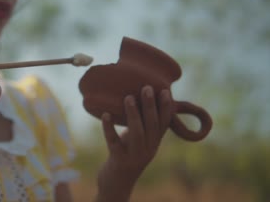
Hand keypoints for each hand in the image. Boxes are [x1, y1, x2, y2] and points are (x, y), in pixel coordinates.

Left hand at [96, 86, 172, 200]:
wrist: (117, 184)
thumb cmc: (126, 155)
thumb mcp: (138, 140)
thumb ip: (141, 124)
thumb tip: (138, 98)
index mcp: (154, 143)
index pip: (164, 124)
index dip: (166, 108)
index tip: (165, 91)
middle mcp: (148, 150)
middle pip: (152, 126)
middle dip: (150, 106)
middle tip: (147, 87)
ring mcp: (134, 156)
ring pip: (136, 133)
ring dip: (133, 114)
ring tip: (128, 97)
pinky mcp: (118, 160)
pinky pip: (113, 141)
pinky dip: (109, 127)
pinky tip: (105, 114)